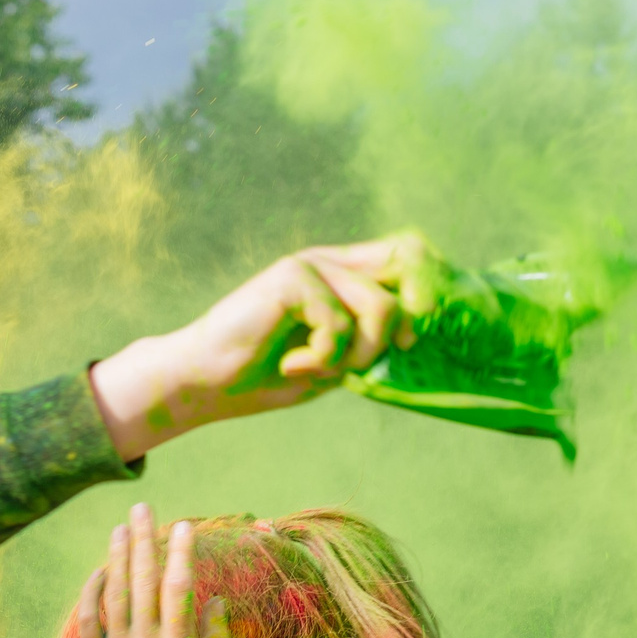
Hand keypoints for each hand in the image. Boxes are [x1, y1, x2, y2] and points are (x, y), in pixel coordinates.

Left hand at [79, 504, 227, 637]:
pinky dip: (92, 591)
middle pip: (144, 581)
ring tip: (120, 528)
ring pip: (116, 593)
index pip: (179, 589)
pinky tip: (100, 569)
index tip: (182, 527)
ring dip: (117, 556)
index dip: (180, 554)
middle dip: (144, 540)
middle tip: (142, 509)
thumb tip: (214, 597)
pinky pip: (89, 618)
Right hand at [87, 234, 440, 458]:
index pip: (407, 254)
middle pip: (408, 263)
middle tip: (367, 360)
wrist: (207, 383)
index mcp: (345, 274)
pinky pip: (339, 325)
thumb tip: (415, 333)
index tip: (410, 343)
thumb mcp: (334, 360)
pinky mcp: (291, 277)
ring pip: (381, 309)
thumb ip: (369, 341)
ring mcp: (312, 264)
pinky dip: (321, 360)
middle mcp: (332, 260)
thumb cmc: (269, 375)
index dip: (429, 286)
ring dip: (357, 356)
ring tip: (315, 369)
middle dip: (405, 322)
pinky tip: (290, 365)